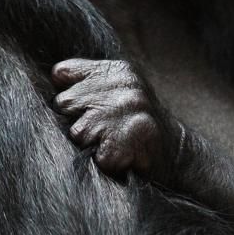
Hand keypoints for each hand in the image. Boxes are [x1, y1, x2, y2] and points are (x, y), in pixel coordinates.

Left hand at [51, 59, 182, 181]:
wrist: (180, 156)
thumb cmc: (139, 127)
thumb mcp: (120, 93)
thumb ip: (90, 82)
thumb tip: (53, 82)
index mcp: (119, 70)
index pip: (62, 75)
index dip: (71, 98)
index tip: (89, 110)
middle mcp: (125, 85)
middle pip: (65, 104)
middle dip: (79, 122)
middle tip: (107, 132)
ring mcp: (129, 110)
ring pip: (77, 132)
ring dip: (92, 146)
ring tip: (116, 144)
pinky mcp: (131, 137)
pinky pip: (94, 156)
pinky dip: (106, 163)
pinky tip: (123, 157)